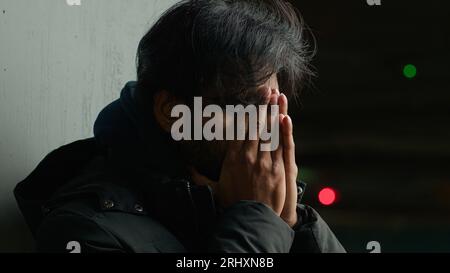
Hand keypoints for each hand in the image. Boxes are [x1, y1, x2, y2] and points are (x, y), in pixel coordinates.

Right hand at [190, 89, 298, 226]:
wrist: (250, 218)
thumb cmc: (233, 204)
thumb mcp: (214, 189)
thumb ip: (200, 176)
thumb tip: (186, 167)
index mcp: (233, 158)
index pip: (240, 130)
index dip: (246, 114)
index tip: (249, 102)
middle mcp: (249, 156)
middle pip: (255, 126)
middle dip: (261, 106)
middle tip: (266, 89)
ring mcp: (265, 161)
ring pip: (270, 131)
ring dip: (273, 112)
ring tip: (276, 96)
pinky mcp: (279, 168)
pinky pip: (281, 145)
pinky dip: (283, 130)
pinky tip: (285, 116)